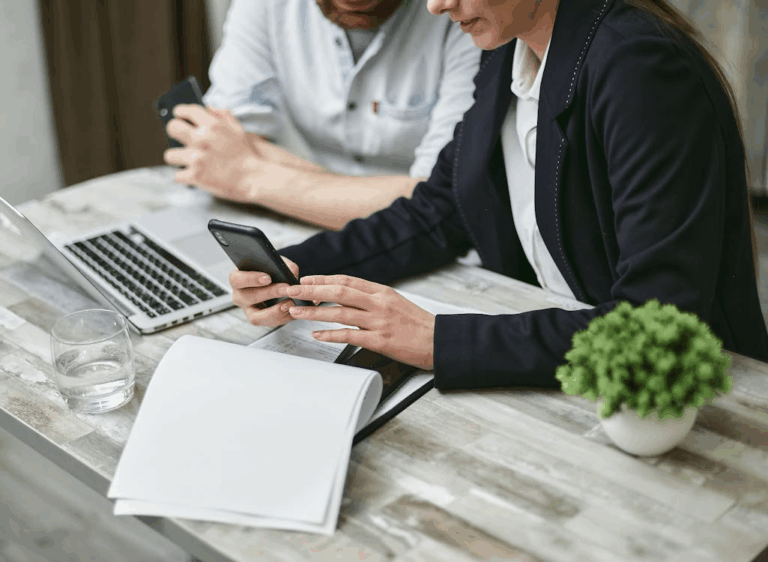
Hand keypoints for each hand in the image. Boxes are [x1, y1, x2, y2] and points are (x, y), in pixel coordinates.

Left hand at [163, 105, 274, 203]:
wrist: (255, 178)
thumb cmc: (248, 155)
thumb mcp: (239, 130)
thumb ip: (223, 117)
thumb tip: (209, 108)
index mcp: (212, 125)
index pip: (187, 111)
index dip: (180, 112)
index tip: (178, 115)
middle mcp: (201, 139)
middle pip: (173, 128)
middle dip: (175, 132)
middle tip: (179, 138)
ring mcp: (196, 158)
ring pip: (170, 154)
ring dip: (177, 158)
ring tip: (185, 161)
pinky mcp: (195, 176)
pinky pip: (178, 175)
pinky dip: (185, 177)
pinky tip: (192, 176)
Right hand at [229, 256, 300, 325]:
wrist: (277, 284)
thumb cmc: (271, 271)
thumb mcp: (276, 264)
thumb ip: (282, 265)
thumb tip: (291, 273)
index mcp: (238, 279)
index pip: (237, 279)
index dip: (251, 279)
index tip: (268, 278)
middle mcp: (240, 296)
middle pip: (248, 297)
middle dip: (269, 293)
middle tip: (286, 289)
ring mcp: (248, 310)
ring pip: (256, 317)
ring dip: (275, 311)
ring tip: (290, 303)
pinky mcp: (259, 320)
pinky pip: (269, 324)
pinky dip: (282, 318)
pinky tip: (292, 310)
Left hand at [284, 275, 435, 369]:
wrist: (438, 341)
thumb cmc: (417, 324)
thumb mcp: (396, 302)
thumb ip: (372, 299)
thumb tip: (347, 297)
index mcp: (382, 291)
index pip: (347, 280)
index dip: (323, 279)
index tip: (306, 280)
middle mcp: (378, 303)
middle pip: (339, 291)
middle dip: (311, 290)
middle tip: (292, 291)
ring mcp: (378, 321)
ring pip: (339, 312)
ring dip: (314, 312)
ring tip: (296, 312)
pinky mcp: (379, 340)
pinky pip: (349, 335)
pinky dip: (330, 334)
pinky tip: (317, 334)